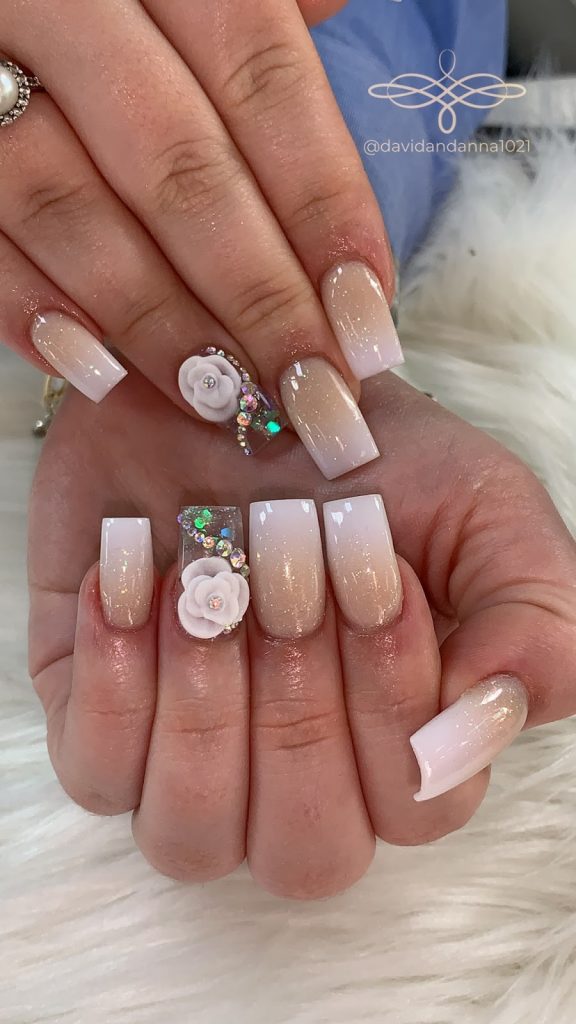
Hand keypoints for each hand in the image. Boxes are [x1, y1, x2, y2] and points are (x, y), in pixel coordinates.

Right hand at [0, 0, 399, 480]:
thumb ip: (253, 1)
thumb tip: (334, 16)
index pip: (263, 83)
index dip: (323, 205)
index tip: (365, 311)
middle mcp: (67, 7)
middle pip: (182, 170)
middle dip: (259, 299)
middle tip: (313, 392)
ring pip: (74, 214)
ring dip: (159, 324)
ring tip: (225, 402)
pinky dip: (33, 310)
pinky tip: (99, 371)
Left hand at [29, 371, 575, 897]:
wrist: (227, 381)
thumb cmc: (361, 457)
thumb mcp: (483, 510)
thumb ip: (534, 619)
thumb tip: (490, 717)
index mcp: (400, 745)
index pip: (412, 804)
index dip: (395, 697)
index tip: (382, 569)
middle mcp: (295, 777)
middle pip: (305, 851)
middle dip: (302, 699)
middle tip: (293, 561)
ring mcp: (189, 759)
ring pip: (193, 836)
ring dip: (209, 701)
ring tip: (209, 574)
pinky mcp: (96, 718)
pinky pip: (96, 772)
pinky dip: (119, 678)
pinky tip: (138, 577)